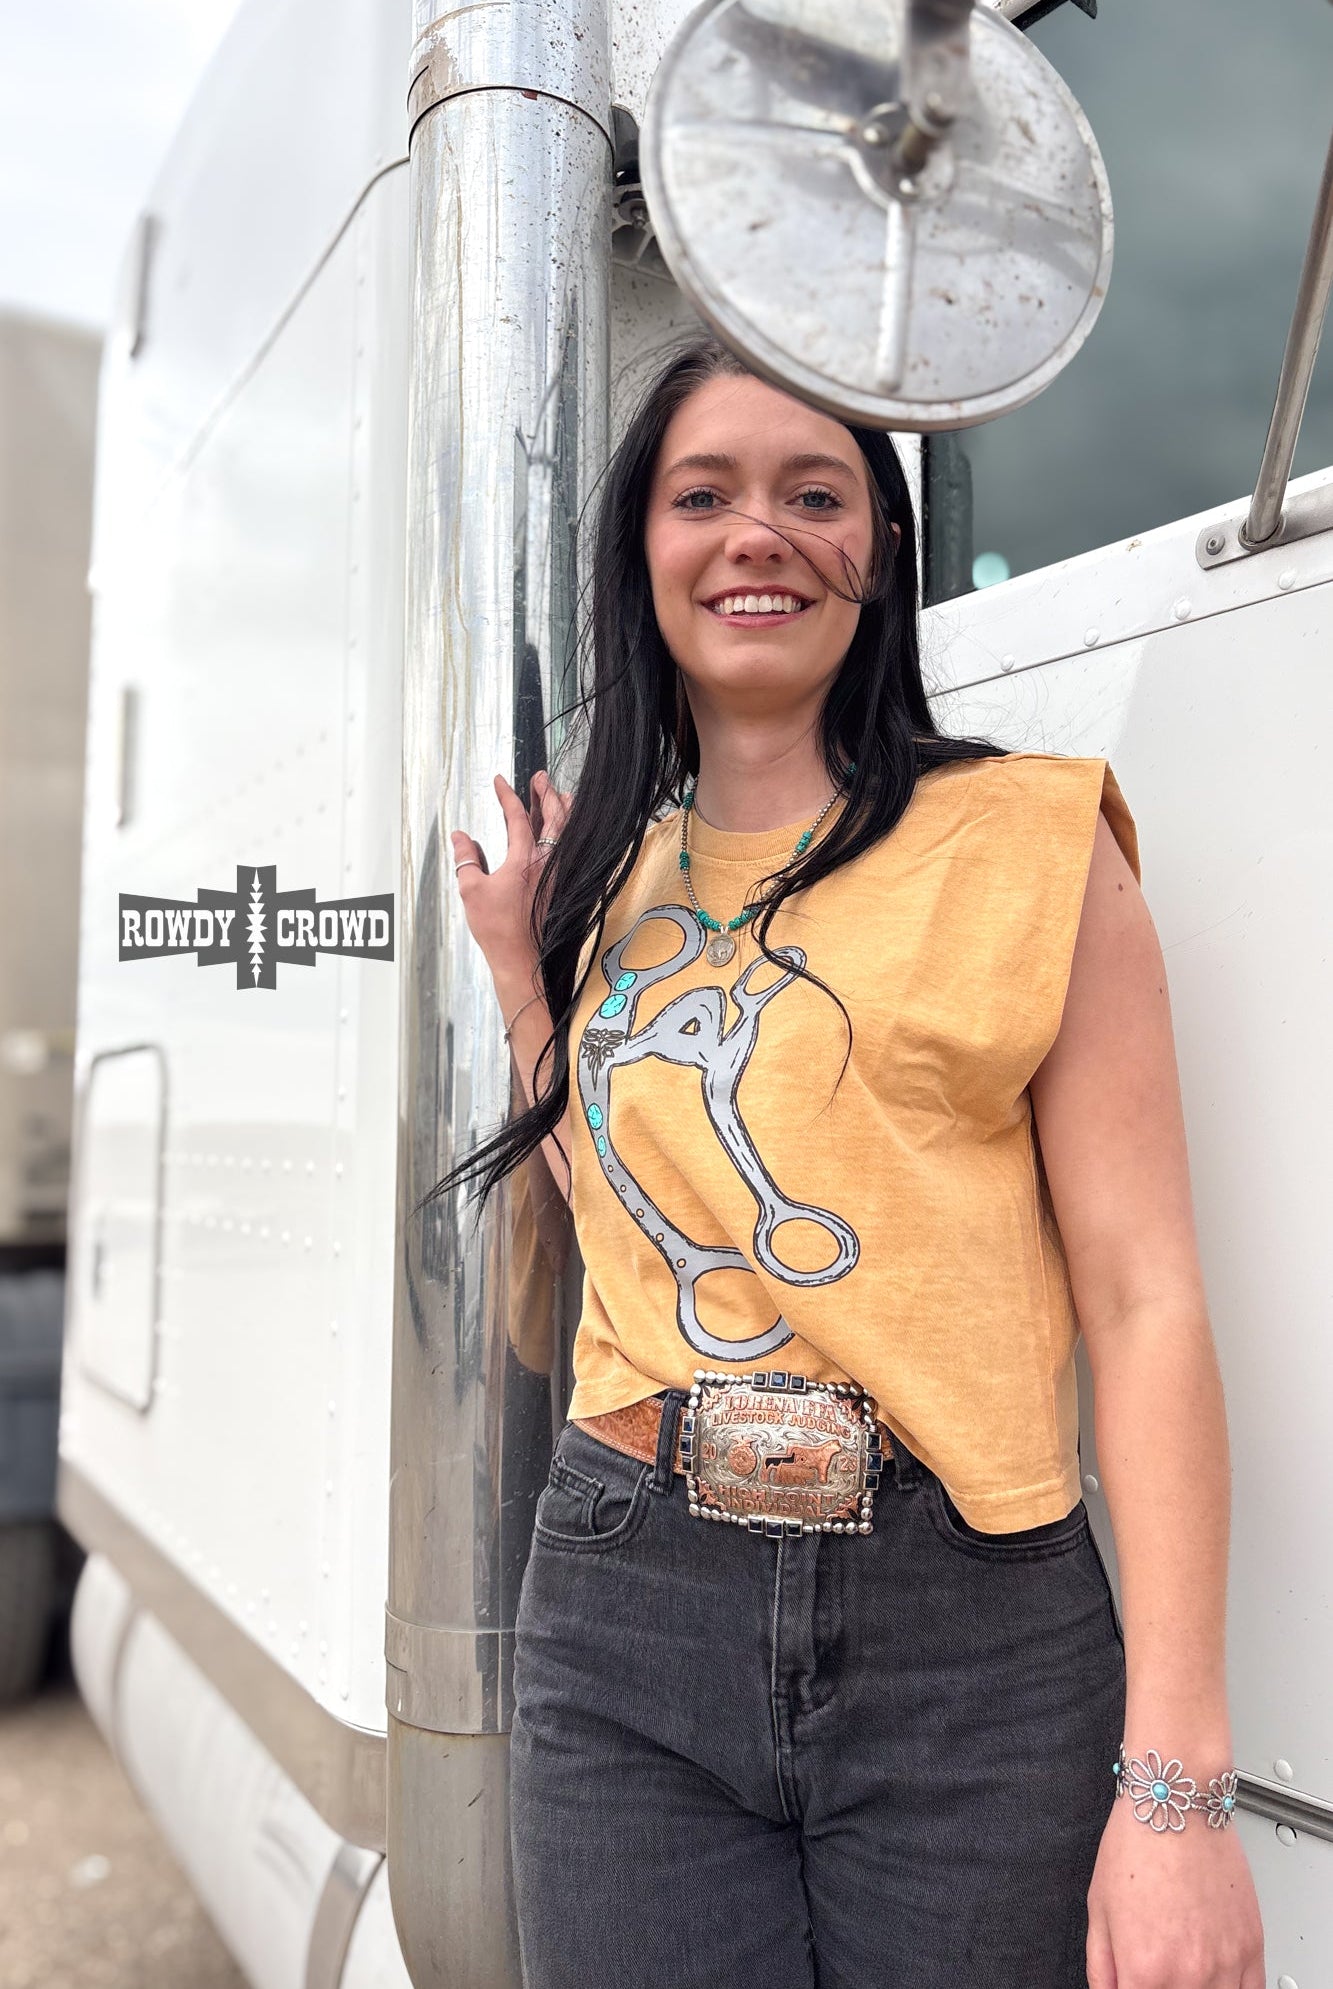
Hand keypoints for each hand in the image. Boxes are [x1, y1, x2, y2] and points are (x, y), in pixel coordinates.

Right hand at [449, 770, 571, 978]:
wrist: (522, 960)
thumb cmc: (497, 929)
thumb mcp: (471, 890)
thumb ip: (466, 859)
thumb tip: (460, 837)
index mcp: (524, 860)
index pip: (518, 817)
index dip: (508, 796)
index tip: (500, 780)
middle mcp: (547, 863)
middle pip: (553, 818)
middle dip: (546, 793)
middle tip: (541, 778)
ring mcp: (559, 876)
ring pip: (567, 834)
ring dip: (564, 812)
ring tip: (561, 795)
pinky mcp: (564, 888)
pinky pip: (571, 853)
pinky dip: (569, 837)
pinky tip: (567, 837)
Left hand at [1087, 1792, 1264, 1986]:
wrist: (1177, 1804)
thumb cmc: (1136, 1845)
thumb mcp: (1099, 1907)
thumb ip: (1100, 1964)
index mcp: (1143, 1969)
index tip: (1133, 1981)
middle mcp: (1187, 1974)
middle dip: (1163, 1988)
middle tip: (1157, 1967)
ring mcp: (1224, 1964)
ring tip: (1184, 1966)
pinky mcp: (1252, 1947)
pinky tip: (1216, 1977)